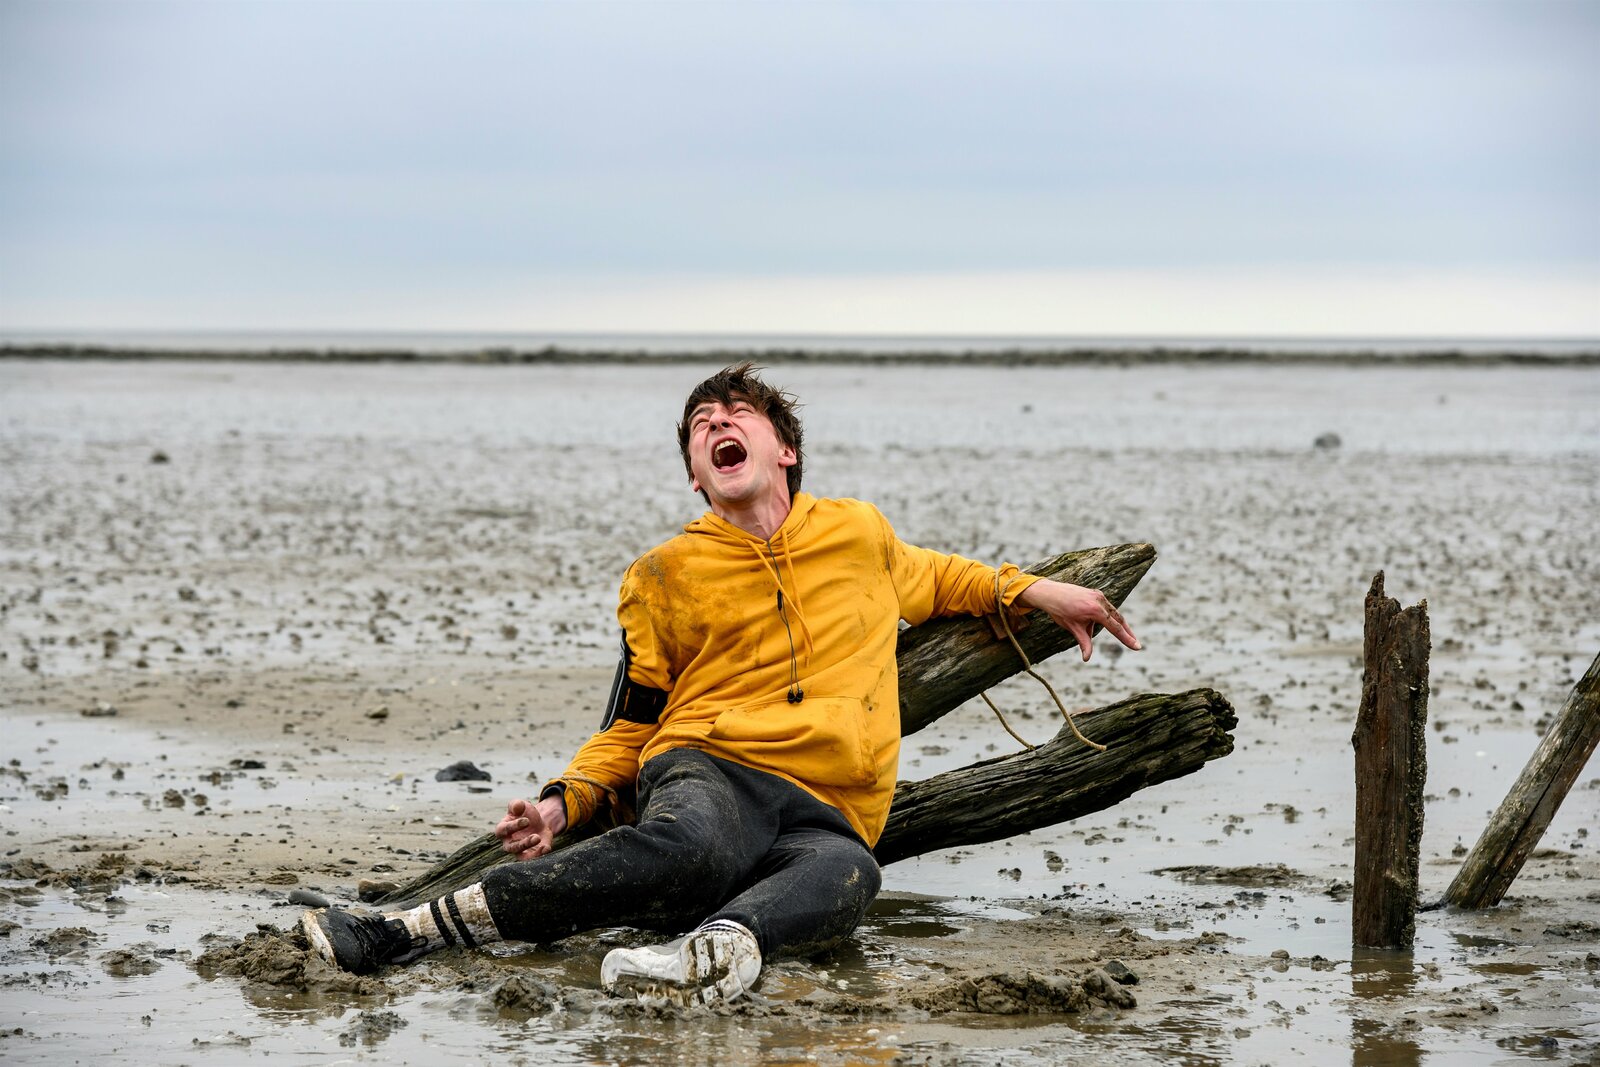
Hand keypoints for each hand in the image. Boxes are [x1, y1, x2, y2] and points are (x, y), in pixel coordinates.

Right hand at [494, 795, 566, 859]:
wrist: (538, 822)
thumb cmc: (524, 814)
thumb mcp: (521, 805)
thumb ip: (516, 804)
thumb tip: (517, 807)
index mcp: (502, 829)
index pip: (503, 830)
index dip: (514, 826)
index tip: (527, 821)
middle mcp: (508, 843)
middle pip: (512, 847)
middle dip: (524, 843)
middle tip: (536, 836)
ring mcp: (520, 850)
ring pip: (521, 856)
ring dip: (531, 852)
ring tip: (539, 839)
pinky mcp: (531, 854)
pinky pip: (533, 859)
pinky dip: (539, 855)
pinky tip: (546, 848)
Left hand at [1014, 578, 1139, 660]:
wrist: (1050, 593)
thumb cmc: (1061, 611)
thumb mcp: (1073, 629)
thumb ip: (1084, 643)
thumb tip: (1086, 659)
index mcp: (1096, 610)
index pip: (1115, 627)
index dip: (1127, 639)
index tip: (1137, 647)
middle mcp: (1100, 601)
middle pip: (1119, 619)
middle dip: (1127, 632)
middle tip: (1136, 644)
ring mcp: (1098, 595)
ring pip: (1113, 612)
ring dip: (1117, 624)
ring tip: (1123, 636)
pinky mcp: (1095, 593)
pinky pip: (1105, 607)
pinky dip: (1108, 616)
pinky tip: (1104, 622)